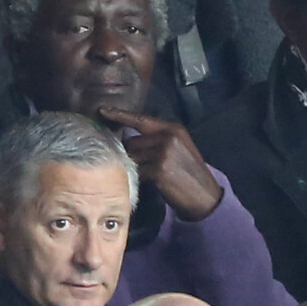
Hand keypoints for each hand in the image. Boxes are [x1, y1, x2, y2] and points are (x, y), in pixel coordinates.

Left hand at [99, 108, 222, 220]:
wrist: (204, 195)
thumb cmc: (189, 172)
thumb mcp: (180, 147)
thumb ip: (158, 139)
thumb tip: (128, 139)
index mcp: (173, 128)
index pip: (140, 119)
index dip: (120, 115)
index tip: (102, 110)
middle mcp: (168, 137)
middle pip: (132, 142)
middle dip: (131, 153)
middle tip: (140, 165)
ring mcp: (163, 153)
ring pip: (132, 157)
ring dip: (134, 167)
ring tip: (148, 174)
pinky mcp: (159, 170)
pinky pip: (137, 172)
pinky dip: (139, 178)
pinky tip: (149, 183)